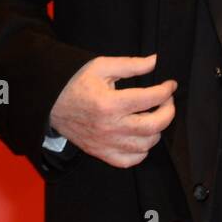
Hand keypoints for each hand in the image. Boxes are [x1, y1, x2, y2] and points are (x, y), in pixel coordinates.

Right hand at [48, 53, 176, 167]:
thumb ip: (131, 65)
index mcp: (110, 103)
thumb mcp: (101, 66)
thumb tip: (155, 61)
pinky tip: (140, 136)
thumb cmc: (76, 83)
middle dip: (168, 112)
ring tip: (152, 116)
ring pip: (145, 144)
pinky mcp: (102, 153)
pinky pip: (131, 160)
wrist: (51, 104)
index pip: (150, 99)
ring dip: (156, 130)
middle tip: (167, 101)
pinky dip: (141, 151)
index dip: (166, 91)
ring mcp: (106, 144)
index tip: (170, 85)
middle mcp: (110, 127)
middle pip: (153, 126)